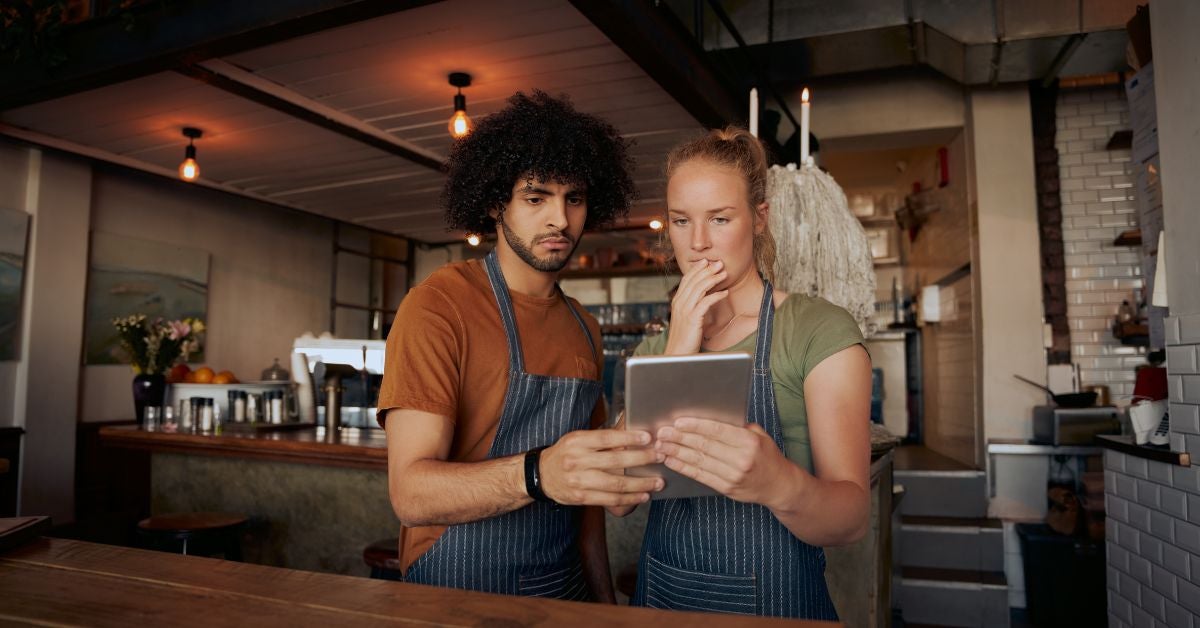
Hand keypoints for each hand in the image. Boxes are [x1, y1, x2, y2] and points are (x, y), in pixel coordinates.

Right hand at [539, 429, 664, 506]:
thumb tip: (632, 425)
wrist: (541, 475)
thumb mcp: (579, 438)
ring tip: (658, 482)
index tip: (648, 436)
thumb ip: (603, 436)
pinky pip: (609, 500)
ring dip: (640, 484)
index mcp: (578, 441)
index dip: (629, 437)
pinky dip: (629, 498)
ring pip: (615, 484)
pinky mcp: (581, 497)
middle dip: (641, 459)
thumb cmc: (566, 453)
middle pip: (614, 461)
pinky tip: (643, 495)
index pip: (607, 437)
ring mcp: (579, 481)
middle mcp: (577, 460)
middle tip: (661, 457)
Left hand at [655, 417, 797, 505]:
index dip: (695, 426)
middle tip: (662, 433)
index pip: (716, 431)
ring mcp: (733, 476)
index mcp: (748, 442)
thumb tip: (711, 419)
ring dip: (677, 453)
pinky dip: (683, 468)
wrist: (779, 486)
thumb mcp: (759, 436)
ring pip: (699, 461)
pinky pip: (701, 476)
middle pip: (704, 446)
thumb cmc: (767, 456)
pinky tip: (671, 461)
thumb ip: (738, 427)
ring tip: (661, 446)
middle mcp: (741, 459)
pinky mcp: (727, 488)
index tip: (677, 422)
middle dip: (680, 438)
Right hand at [665, 259, 728, 354]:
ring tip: (724, 274)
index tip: (707, 262)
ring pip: (700, 288)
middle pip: (694, 280)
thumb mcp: (686, 319)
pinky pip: (705, 302)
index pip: (686, 279)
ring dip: (713, 279)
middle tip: (719, 263)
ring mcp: (685, 310)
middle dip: (707, 270)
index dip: (697, 269)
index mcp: (676, 302)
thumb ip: (691, 307)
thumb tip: (703, 298)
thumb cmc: (684, 339)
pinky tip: (725, 293)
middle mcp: (679, 303)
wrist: (677, 355)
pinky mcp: (692, 319)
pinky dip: (716, 295)